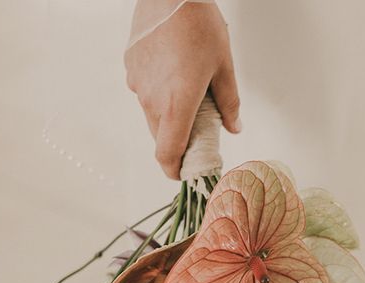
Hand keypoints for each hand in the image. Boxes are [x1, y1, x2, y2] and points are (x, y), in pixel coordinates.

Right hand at [125, 3, 240, 179]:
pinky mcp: (130, 67)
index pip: (167, 154)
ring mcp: (138, 84)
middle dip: (177, 141)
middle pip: (161, 137)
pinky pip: (143, 91)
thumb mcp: (224, 67)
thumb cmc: (199, 26)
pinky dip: (157, 92)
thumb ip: (229, 103)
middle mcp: (152, 100)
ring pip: (152, 114)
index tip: (182, 173)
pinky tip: (172, 71)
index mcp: (177, 105)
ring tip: (187, 93)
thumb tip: (234, 128)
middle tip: (197, 131)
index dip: (174, 170)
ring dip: (167, 116)